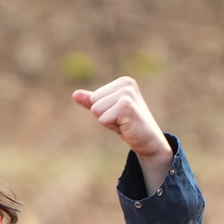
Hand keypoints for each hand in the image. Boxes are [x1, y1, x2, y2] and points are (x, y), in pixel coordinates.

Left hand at [73, 77, 173, 193]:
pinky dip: (112, 126)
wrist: (148, 141)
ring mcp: (127, 94)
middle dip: (104, 115)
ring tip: (123, 122)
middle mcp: (126, 84)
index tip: (119, 115)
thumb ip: (92, 102)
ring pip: (96, 110)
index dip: (103, 111)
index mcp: (123, 82)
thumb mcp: (108, 111)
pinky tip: (126, 126)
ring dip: (108, 121)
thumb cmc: (128, 125)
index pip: (94, 97)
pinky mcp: (126, 106)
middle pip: (94, 102)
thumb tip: (75, 94)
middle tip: (121, 120)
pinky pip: (103, 119)